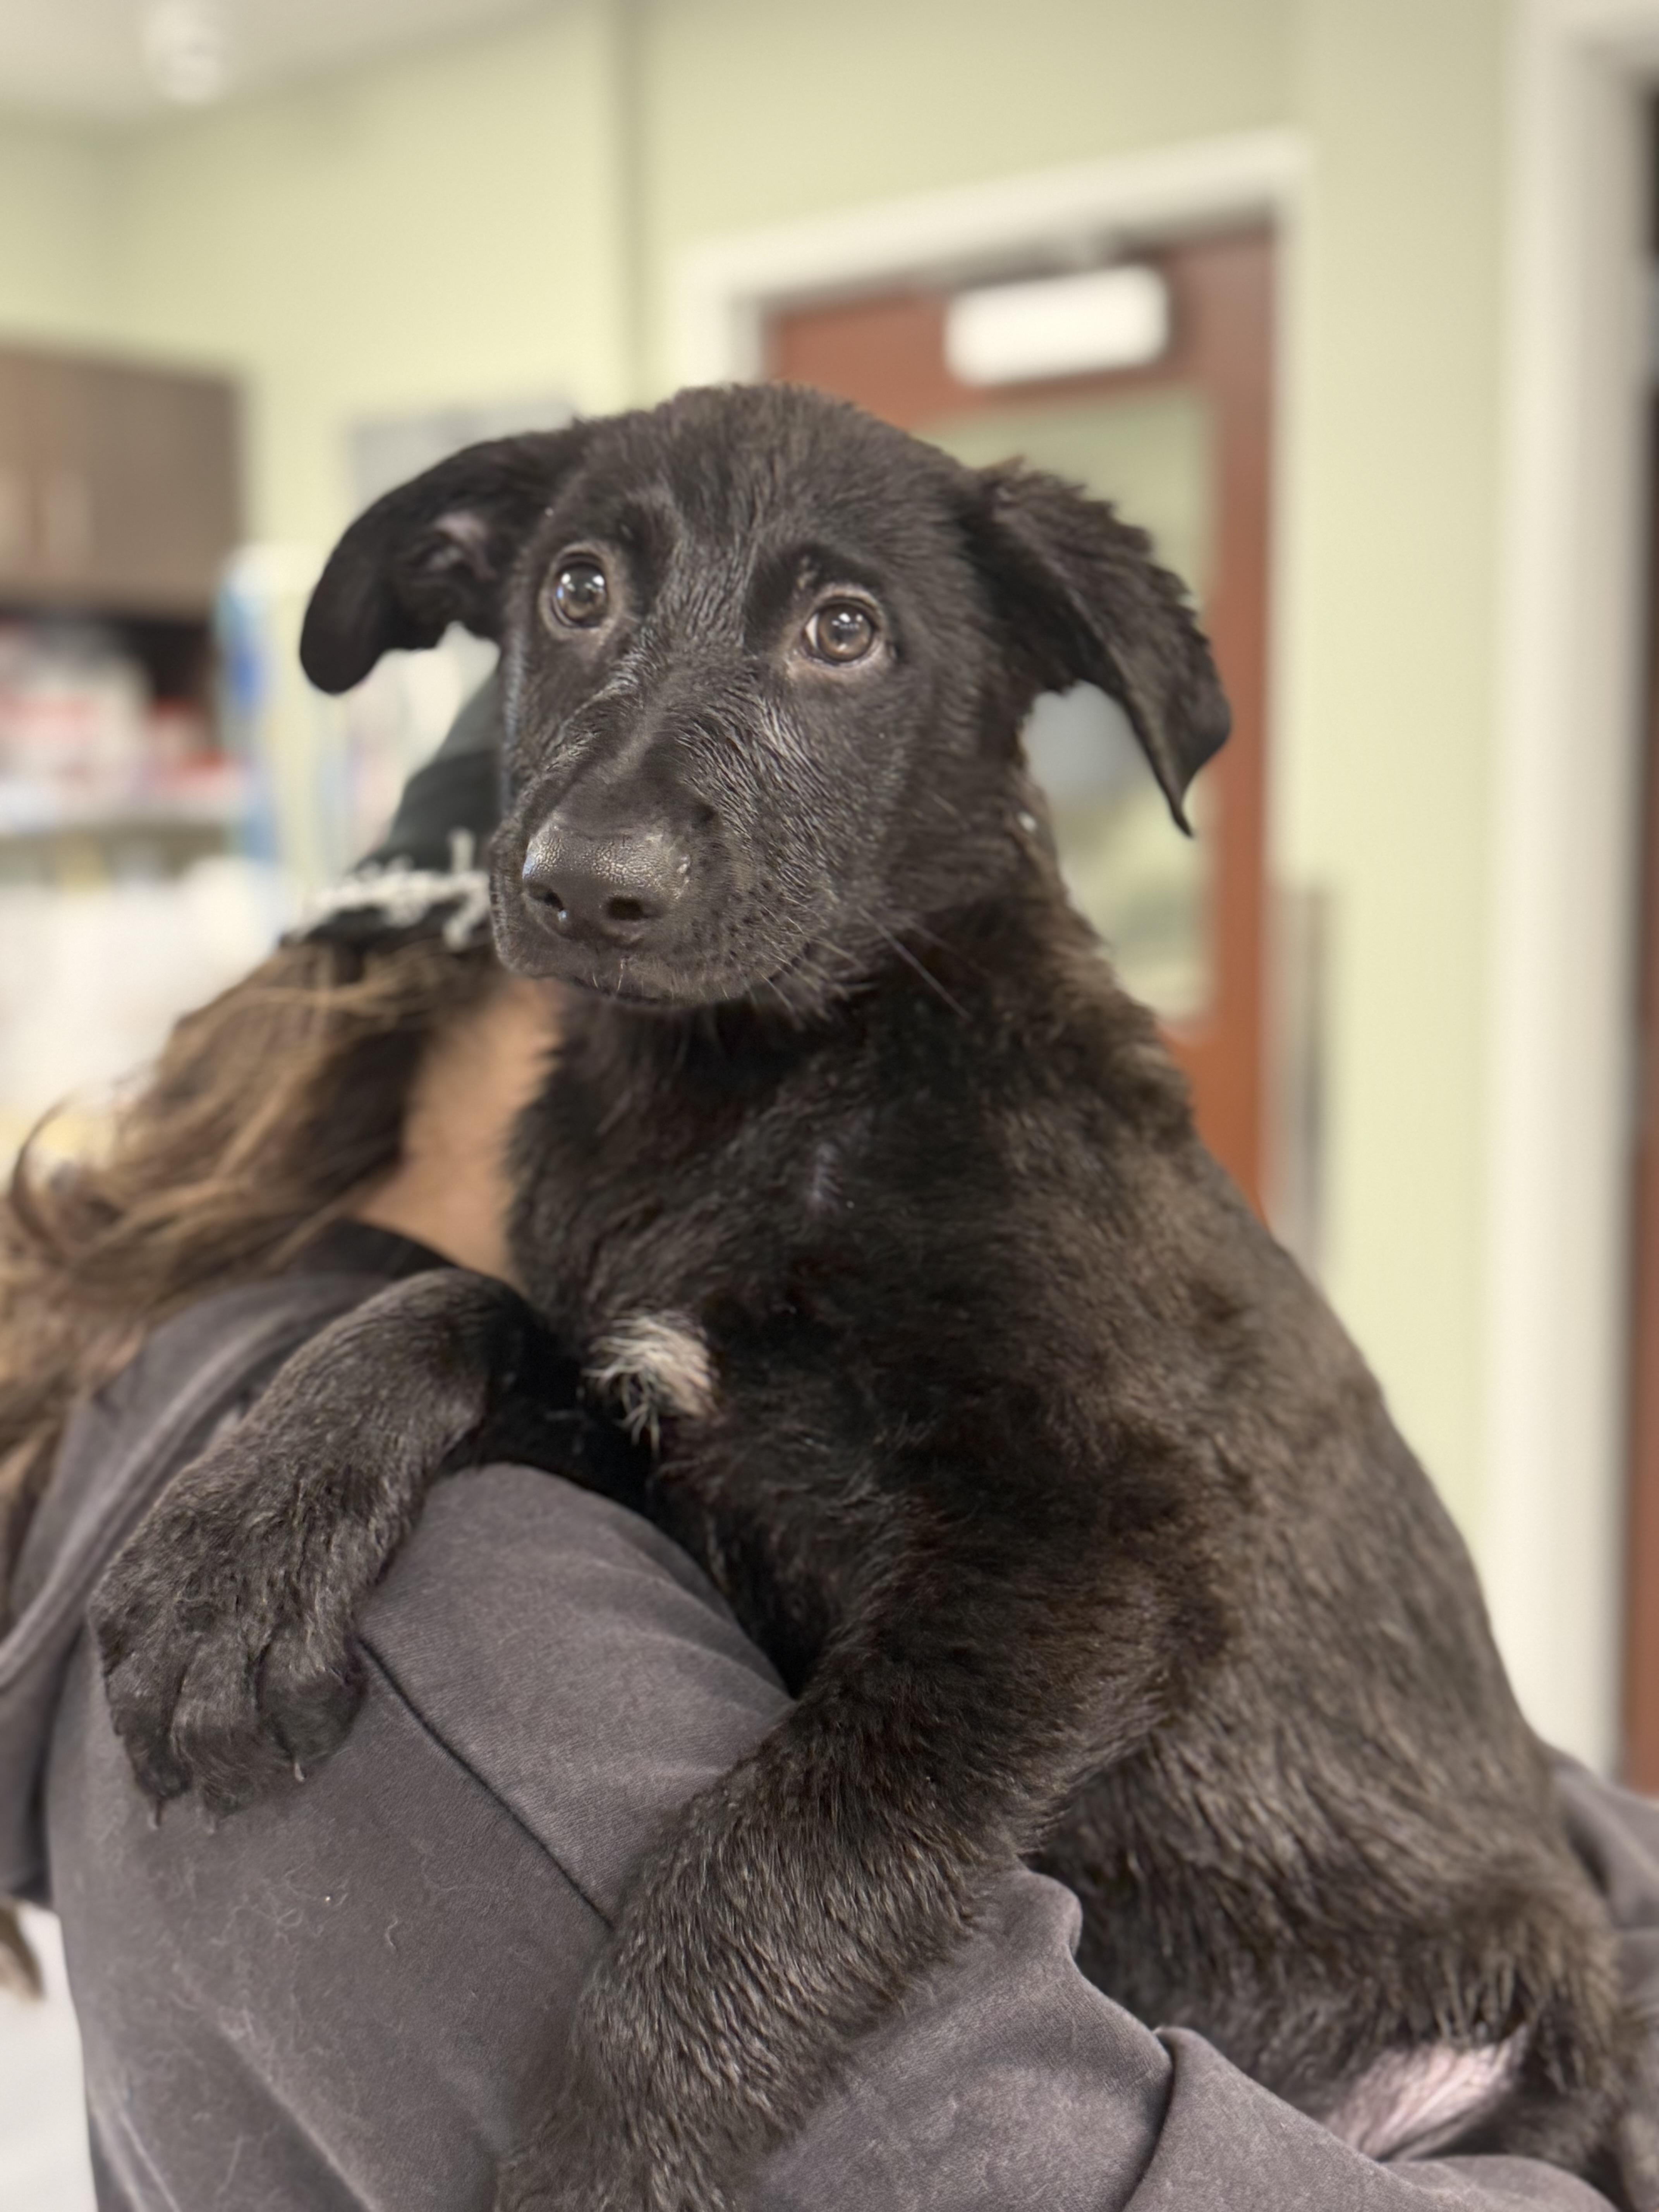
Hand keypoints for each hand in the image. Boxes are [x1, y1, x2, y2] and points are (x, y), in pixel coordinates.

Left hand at [92, 1405, 380, 1813]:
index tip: (175, 1789)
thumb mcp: (195, 1523)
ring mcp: (250, 1586)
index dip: (148, 1756)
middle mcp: (184, 1584)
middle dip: (192, 1780)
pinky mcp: (320, 1584)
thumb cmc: (285, 1468)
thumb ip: (170, 1597)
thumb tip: (161, 1691)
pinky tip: (335, 1721)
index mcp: (144, 1571)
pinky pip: (302, 1694)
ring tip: (284, 1773)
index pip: (121, 1696)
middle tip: (232, 1800)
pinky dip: (317, 1728)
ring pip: (219, 1727)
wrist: (360, 1393)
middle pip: (157, 1724)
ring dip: (250, 1772)